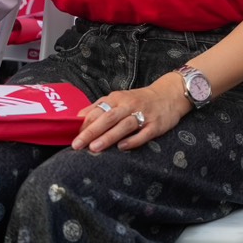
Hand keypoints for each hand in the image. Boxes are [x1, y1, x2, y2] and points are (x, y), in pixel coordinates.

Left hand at [73, 78, 188, 152]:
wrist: (169, 94)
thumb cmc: (139, 99)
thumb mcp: (119, 98)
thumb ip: (99, 106)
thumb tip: (78, 116)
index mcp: (118, 98)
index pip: (98, 110)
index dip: (84, 123)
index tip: (72, 136)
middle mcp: (129, 105)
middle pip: (108, 118)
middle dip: (91, 131)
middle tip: (77, 144)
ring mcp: (144, 115)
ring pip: (124, 126)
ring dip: (109, 136)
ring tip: (94, 148)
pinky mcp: (156, 125)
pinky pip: (144, 133)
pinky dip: (133, 140)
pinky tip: (122, 148)